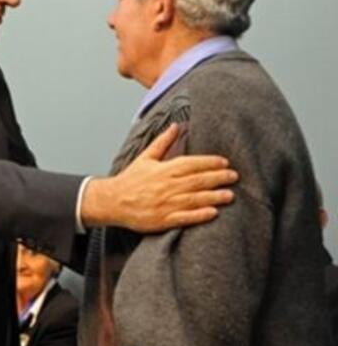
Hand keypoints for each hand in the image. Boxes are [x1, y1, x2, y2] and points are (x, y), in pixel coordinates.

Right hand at [81, 123, 237, 230]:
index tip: (225, 162)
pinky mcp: (163, 219)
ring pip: (195, 198)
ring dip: (214, 196)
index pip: (191, 163)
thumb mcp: (145, 158)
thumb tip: (176, 125)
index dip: (210, 162)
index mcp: (163, 169)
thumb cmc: (130, 180)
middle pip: (197, 180)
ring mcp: (165, 203)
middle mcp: (166, 185)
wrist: (112, 201)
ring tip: (230, 195)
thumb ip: (163, 142)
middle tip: (234, 176)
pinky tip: (213, 213)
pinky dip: (199, 215)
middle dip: (218, 178)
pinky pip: (185, 217)